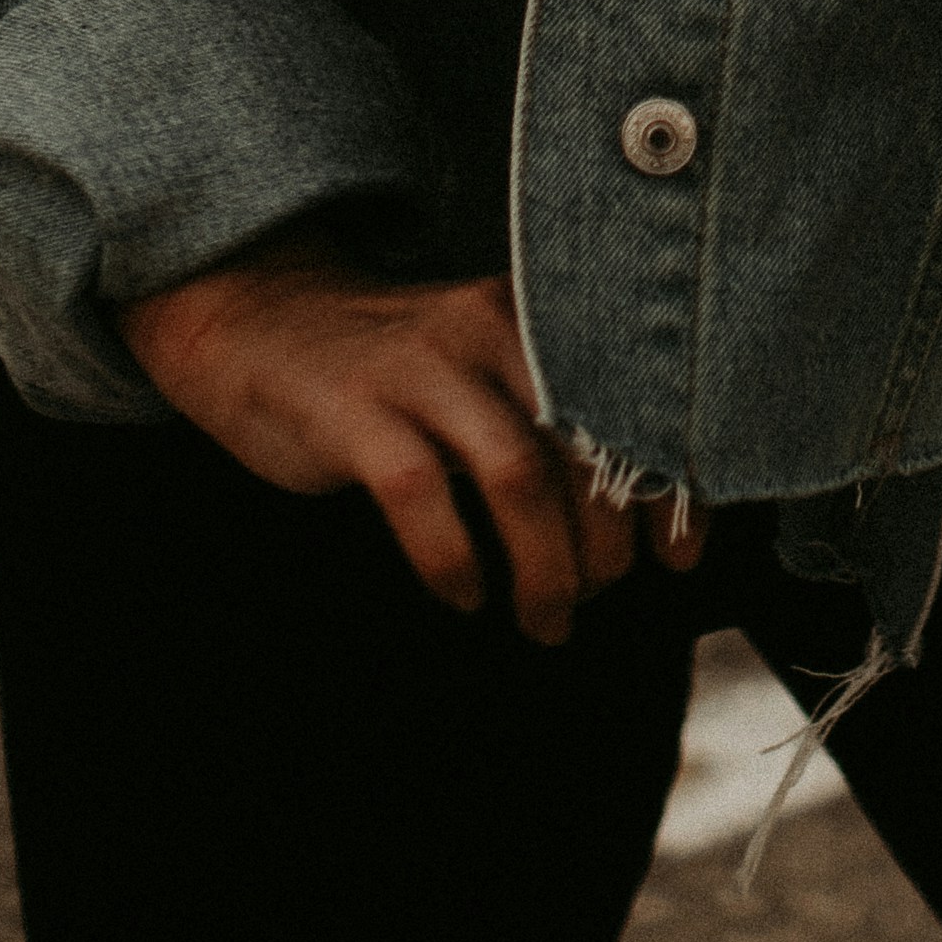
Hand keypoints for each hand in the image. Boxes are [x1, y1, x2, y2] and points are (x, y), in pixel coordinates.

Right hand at [113, 243, 696, 644]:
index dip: (667, 493)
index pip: (630, 410)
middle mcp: (489, 330)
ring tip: (544, 620)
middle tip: (591, 599)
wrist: (259, 321)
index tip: (681, 559)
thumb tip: (645, 518)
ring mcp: (420, 369)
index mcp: (534, 320)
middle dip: (602, 548)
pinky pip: (420, 497)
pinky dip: (454, 561)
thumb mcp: (485, 373)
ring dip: (544, 569)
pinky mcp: (354, 413)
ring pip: (516, 476)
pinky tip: (463, 594)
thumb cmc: (395, 371)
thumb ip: (554, 421)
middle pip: (581, 451)